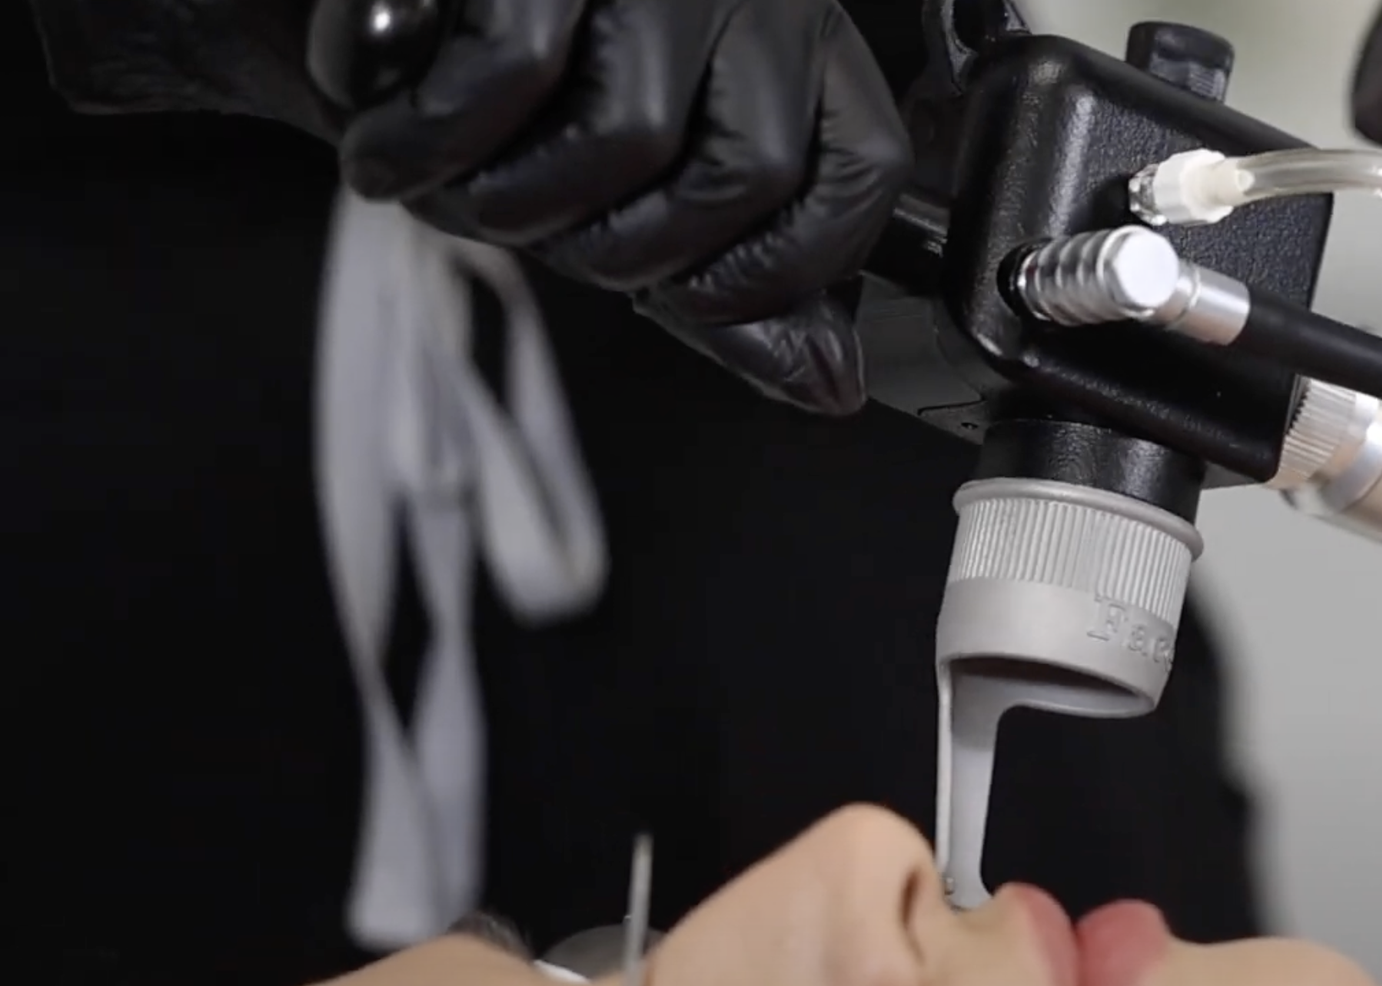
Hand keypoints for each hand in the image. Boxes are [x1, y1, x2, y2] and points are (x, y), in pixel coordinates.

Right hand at [25, 0, 911, 414]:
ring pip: (634, 135)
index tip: (692, 295)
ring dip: (520, 201)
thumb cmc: (505, 111)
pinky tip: (396, 139)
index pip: (865, 174)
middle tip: (542, 232)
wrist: (348, 22)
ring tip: (463, 181)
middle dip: (626, 250)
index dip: (785, 268)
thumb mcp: (627, 209)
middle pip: (750, 174)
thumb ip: (727, 293)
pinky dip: (434, 138)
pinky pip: (514, 70)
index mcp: (799, 52)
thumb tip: (831, 386)